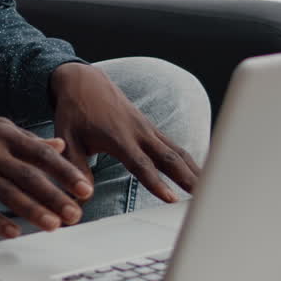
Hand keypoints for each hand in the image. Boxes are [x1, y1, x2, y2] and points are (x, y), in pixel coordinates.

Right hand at [0, 111, 93, 237]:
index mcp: (2, 133)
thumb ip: (26, 138)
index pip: (40, 153)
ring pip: (7, 193)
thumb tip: (59, 144)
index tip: (84, 188)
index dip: (64, 172)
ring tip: (53, 226)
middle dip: (55, 196)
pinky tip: (14, 232)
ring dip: (32, 211)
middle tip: (76, 214)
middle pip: (28, 176)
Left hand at [49, 62, 201, 203]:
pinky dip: (189, 160)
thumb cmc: (74, 111)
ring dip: (196, 170)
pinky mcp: (151, 128)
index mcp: (117, 137)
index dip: (156, 182)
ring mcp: (147, 128)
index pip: (141, 164)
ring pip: (177, 152)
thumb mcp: (67, 138)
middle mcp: (138, 132)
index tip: (171, 199)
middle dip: (188, 178)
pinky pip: (174, 146)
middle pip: (169, 158)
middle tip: (207, 197)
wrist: (83, 81)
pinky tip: (202, 173)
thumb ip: (75, 167)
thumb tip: (82, 194)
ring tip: (213, 189)